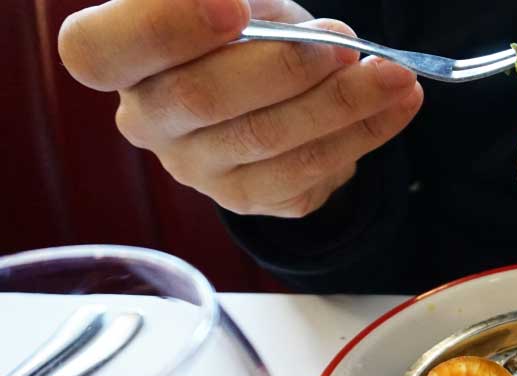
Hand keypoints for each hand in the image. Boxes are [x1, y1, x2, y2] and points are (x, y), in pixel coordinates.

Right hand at [58, 0, 423, 217]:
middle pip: (203, 99)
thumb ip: (252, 10)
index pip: (99, 52)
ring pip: (268, 141)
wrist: (269, 89)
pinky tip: (399, 104)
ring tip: (394, 75)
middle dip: (284, 68)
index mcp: (117, 57)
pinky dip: (363, 134)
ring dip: (342, 105)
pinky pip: (308, 171)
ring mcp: (197, 168)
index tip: (231, 7)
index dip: (164, 29)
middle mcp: (147, 120)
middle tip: (342, 46)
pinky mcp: (249, 198)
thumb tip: (313, 37)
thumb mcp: (239, 3)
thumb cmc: (242, 33)